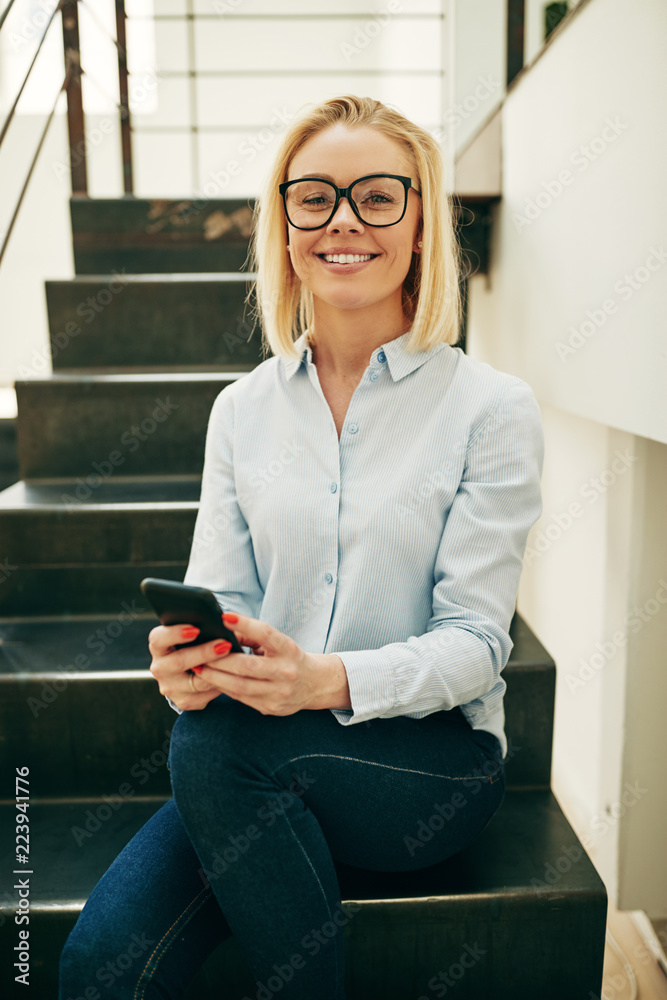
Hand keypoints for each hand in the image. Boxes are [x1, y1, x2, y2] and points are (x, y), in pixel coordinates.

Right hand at [148, 622, 238, 711]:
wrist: (190, 672)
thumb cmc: (195, 644)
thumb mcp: (193, 635)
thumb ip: (201, 629)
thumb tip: (225, 622)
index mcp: (158, 646)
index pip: (158, 639)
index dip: (175, 634)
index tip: (196, 629)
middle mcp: (160, 668)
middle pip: (178, 661)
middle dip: (204, 652)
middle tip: (224, 644)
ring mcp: (170, 687)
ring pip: (196, 682)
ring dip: (217, 671)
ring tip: (235, 661)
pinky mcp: (183, 701)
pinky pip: (205, 695)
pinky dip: (219, 685)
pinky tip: (231, 676)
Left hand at [190, 612, 332, 715]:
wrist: (315, 684)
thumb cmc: (289, 657)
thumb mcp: (278, 642)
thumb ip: (252, 635)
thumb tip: (223, 627)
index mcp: (289, 650)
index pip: (266, 634)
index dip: (245, 624)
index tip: (224, 616)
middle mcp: (286, 672)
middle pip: (246, 666)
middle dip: (219, 660)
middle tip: (199, 653)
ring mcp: (279, 693)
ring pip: (240, 686)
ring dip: (215, 677)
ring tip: (199, 668)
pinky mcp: (271, 708)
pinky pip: (241, 698)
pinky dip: (223, 688)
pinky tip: (211, 681)